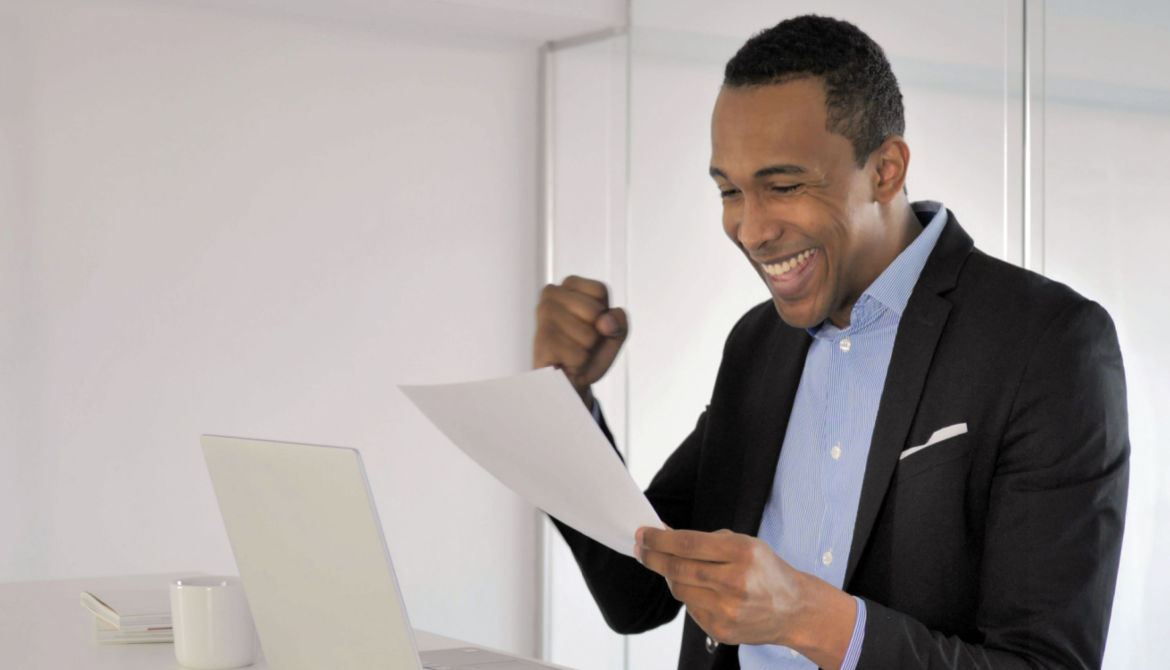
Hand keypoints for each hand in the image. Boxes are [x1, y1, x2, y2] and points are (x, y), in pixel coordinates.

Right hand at [533, 275, 627, 402]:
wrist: (570, 382)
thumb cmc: (589, 352)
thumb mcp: (615, 333)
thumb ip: (619, 321)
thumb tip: (605, 323)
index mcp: (568, 285)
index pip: (599, 290)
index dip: (604, 313)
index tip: (591, 323)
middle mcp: (550, 296)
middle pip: (594, 310)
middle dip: (596, 332)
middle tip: (582, 341)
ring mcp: (543, 317)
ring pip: (588, 335)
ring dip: (587, 350)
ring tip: (573, 351)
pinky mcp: (542, 342)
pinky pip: (578, 355)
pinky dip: (579, 364)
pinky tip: (566, 362)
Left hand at [635, 527, 854, 668]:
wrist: (793, 609)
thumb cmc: (765, 570)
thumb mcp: (744, 544)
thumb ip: (705, 540)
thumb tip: (664, 534)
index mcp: (742, 553)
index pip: (688, 544)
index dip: (659, 539)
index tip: (642, 533)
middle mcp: (735, 582)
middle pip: (678, 569)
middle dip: (652, 556)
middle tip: (640, 548)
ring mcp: (728, 610)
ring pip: (679, 590)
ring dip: (669, 576)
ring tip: (671, 566)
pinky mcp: (722, 630)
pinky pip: (690, 609)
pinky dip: (689, 596)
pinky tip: (699, 589)